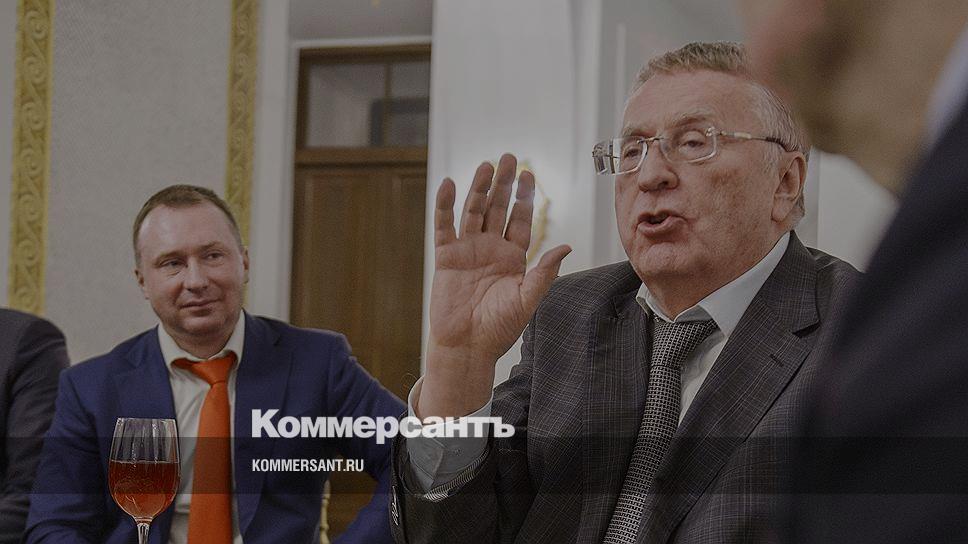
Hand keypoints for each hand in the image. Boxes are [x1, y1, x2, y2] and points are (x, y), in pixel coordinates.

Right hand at [418, 154, 570, 417]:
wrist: (467, 347)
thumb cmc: (499, 328)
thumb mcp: (526, 299)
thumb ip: (543, 272)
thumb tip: (566, 246)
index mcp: (513, 257)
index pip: (519, 219)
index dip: (523, 197)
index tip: (529, 175)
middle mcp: (491, 249)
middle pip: (498, 208)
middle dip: (504, 184)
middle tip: (510, 158)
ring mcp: (468, 250)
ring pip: (473, 211)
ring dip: (479, 188)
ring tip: (486, 165)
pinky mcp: (446, 257)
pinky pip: (445, 226)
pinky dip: (445, 205)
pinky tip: (449, 184)